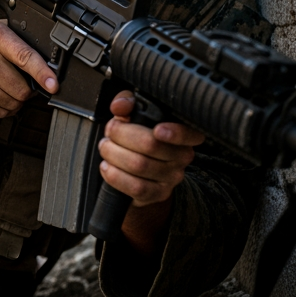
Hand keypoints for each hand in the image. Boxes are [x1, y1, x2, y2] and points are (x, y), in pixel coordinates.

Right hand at [0, 20, 57, 116]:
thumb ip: (18, 42)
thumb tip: (47, 61)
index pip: (25, 58)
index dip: (42, 74)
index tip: (53, 85)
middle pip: (20, 89)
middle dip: (26, 91)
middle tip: (22, 84)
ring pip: (10, 104)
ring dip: (14, 101)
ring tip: (6, 89)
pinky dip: (2, 108)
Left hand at [98, 90, 202, 207]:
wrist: (137, 171)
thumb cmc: (138, 136)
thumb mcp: (134, 114)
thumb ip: (128, 102)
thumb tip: (120, 106)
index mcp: (184, 134)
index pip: (190, 133)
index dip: (175, 132)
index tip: (157, 129)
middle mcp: (182, 156)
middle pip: (151, 145)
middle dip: (122, 135)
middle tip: (110, 131)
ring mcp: (172, 177)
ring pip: (139, 165)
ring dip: (113, 154)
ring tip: (106, 147)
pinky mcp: (158, 193)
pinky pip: (135, 187)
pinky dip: (115, 176)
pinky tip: (107, 166)